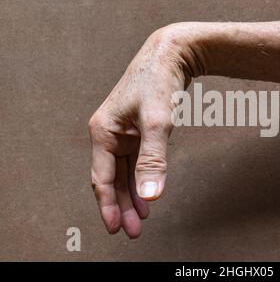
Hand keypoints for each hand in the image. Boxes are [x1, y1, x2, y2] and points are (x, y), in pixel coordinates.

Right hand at [88, 24, 198, 237]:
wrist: (171, 54)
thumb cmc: (159, 82)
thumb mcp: (157, 122)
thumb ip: (154, 160)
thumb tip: (151, 196)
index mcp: (103, 132)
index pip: (102, 178)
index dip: (109, 205)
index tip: (116, 228)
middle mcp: (109, 134)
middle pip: (112, 179)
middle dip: (121, 206)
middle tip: (132, 231)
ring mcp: (123, 132)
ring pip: (124, 172)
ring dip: (132, 195)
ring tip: (141, 219)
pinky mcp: (137, 130)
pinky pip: (135, 161)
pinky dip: (140, 179)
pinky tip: (148, 193)